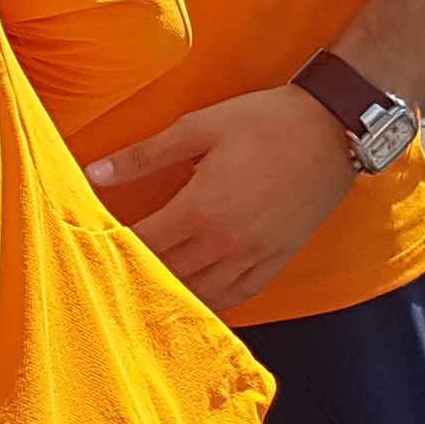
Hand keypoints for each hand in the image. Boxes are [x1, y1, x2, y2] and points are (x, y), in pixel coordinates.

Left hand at [89, 84, 358, 310]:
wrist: (332, 129)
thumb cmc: (265, 122)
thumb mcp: (198, 128)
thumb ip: (143, 156)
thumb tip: (93, 174)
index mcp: (199, 210)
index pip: (141, 244)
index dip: (113, 249)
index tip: (92, 248)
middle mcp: (224, 243)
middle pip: (165, 274)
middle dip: (136, 274)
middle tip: (110, 275)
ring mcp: (253, 256)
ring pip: (199, 293)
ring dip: (170, 292)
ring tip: (145, 290)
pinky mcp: (277, 260)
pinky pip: (237, 295)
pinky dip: (211, 301)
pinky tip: (195, 295)